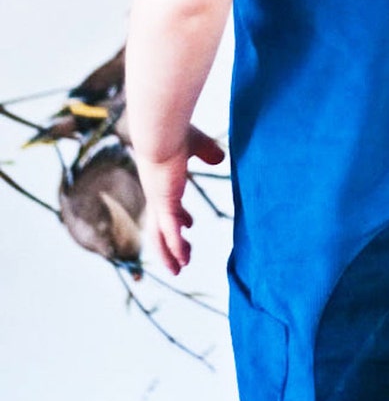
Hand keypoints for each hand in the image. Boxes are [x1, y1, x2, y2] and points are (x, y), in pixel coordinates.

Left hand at [136, 125, 224, 274]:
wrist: (160, 129)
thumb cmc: (175, 130)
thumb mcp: (197, 143)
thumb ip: (208, 151)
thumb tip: (220, 158)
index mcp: (162, 181)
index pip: (168, 205)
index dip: (178, 218)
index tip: (189, 224)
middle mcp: (156, 194)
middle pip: (159, 228)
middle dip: (168, 246)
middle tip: (179, 261)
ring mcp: (158, 201)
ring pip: (160, 236)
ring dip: (168, 255)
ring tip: (179, 271)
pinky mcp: (164, 204)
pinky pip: (170, 232)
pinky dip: (175, 247)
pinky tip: (183, 260)